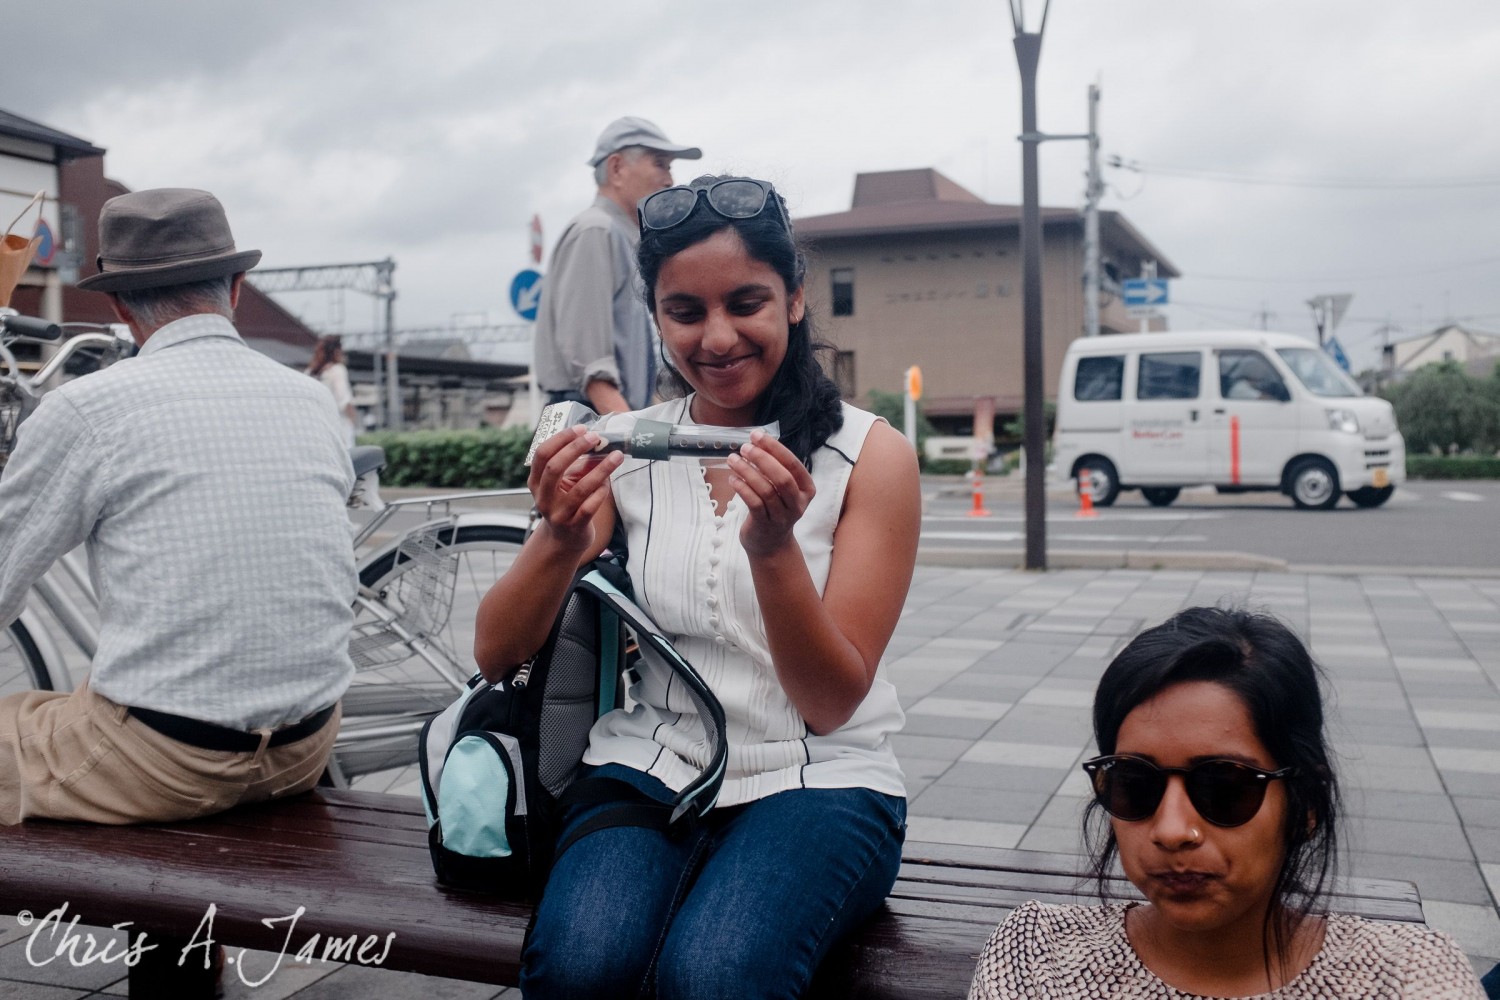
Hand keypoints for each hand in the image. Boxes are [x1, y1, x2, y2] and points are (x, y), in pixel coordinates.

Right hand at [528, 425, 621, 553]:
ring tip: (616, 456)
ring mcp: (558, 514)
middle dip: (576, 449)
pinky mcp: (574, 526)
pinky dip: (601, 492)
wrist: (564, 540)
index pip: (542, 454)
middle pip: (554, 467)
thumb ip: (577, 465)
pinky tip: (608, 483)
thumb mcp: (564, 483)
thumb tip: (599, 443)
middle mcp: (543, 497)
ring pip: (579, 489)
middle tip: (595, 437)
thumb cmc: (566, 503)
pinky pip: (589, 507)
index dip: (560, 439)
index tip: (580, 429)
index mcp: (536, 482)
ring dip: (601, 470)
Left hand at [727, 431, 815, 557]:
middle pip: (782, 478)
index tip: (757, 436)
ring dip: (747, 471)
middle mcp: (798, 503)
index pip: (793, 464)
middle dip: (762, 459)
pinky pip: (753, 503)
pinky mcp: (765, 524)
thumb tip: (757, 441)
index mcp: (806, 489)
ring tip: (733, 460)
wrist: (770, 543)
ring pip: (766, 490)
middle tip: (744, 448)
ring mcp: (782, 516)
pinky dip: (742, 488)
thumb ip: (775, 467)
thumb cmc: (774, 507)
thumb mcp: (782, 488)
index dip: (775, 448)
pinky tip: (732, 479)